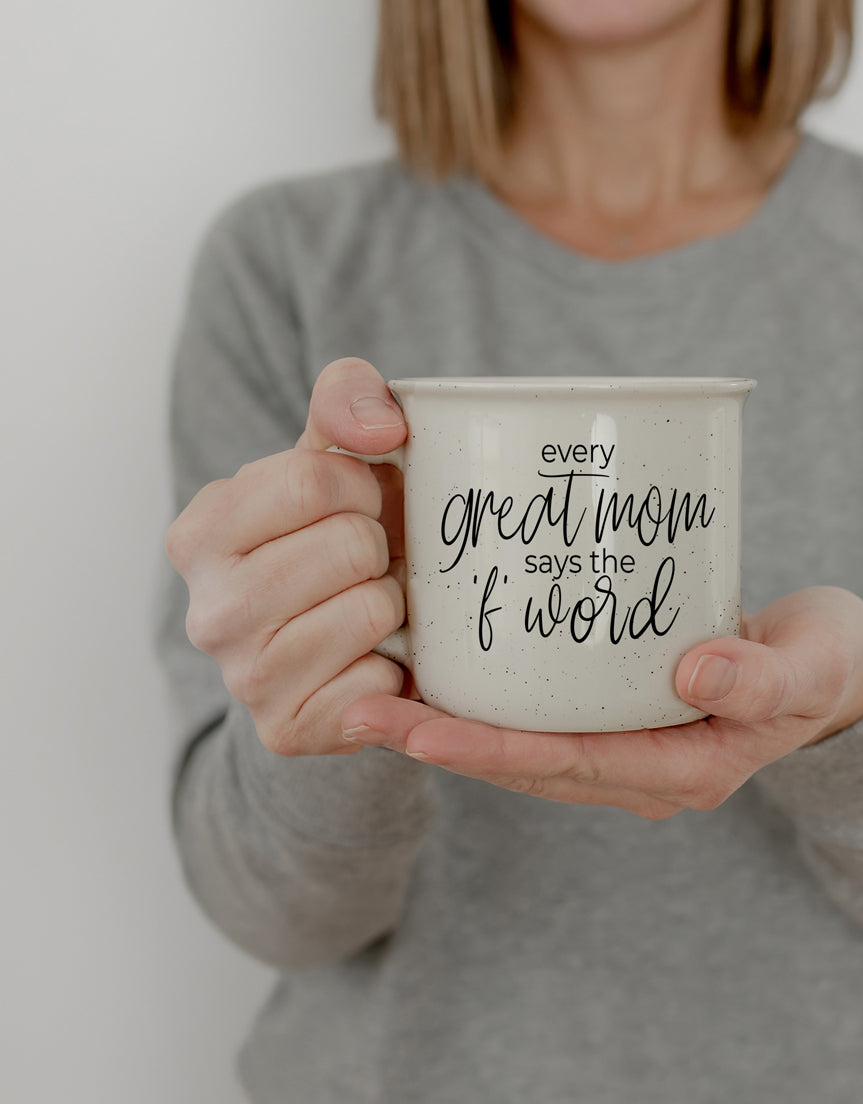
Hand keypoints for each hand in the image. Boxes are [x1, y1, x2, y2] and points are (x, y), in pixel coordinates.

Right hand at [166, 357, 413, 755]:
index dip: (362, 486)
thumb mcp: (334, 449)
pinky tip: (372, 658)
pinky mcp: (288, 730)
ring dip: (393, 603)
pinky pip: (380, 684)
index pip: (314, 480)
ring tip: (369, 604)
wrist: (346, 634)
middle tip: (365, 563)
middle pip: (351, 546)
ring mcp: (244, 678)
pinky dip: (397, 667)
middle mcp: (208, 610)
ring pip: (372, 610)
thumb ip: (348, 397)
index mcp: (200, 531)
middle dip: (379, 546)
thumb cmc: (339, 529)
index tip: (356, 504)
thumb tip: (384, 429)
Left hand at [341, 587, 862, 817]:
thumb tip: (694, 674)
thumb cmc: (824, 665)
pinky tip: (445, 671)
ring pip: (526, 748)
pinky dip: (490, 706)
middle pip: (528, 765)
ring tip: (377, 700)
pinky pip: (543, 720)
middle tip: (364, 713)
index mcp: (685, 769)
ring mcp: (628, 749)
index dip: (493, 751)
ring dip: (453, 729)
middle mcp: (645, 771)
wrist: (831, 670)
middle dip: (445, 744)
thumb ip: (763, 678)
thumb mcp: (813, 667)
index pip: (571, 766)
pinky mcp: (619, 715)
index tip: (420, 729)